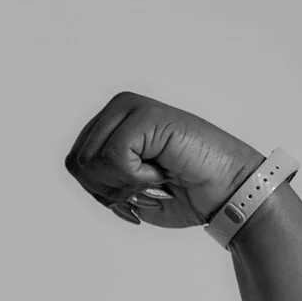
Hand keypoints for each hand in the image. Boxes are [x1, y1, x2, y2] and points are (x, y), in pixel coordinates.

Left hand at [63, 92, 264, 230]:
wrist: (226, 193)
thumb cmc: (184, 193)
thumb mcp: (126, 190)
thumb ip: (98, 176)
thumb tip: (77, 167)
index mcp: (111, 124)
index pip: (75, 163)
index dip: (100, 190)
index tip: (134, 193)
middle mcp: (119, 108)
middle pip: (77, 163)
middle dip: (109, 189)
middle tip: (147, 185)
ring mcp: (132, 107)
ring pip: (91, 160)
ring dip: (124, 183)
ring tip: (158, 174)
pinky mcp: (146, 114)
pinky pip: (114, 157)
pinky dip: (137, 176)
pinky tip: (163, 168)